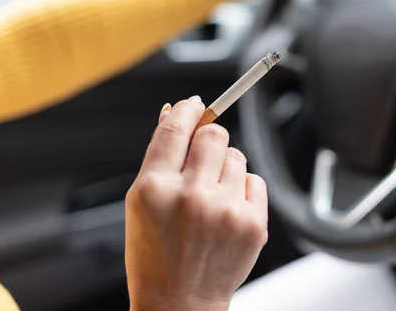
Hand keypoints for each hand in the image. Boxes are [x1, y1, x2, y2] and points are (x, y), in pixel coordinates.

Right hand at [125, 97, 267, 310]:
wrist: (179, 303)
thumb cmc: (154, 253)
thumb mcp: (140, 202)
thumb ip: (160, 156)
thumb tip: (176, 113)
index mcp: (154, 188)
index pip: (177, 127)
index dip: (187, 109)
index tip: (194, 105)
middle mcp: (191, 196)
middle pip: (214, 134)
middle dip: (209, 138)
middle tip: (202, 158)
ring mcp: (225, 210)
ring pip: (236, 155)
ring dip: (225, 168)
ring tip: (211, 198)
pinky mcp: (252, 223)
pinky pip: (255, 180)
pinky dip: (243, 189)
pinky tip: (227, 212)